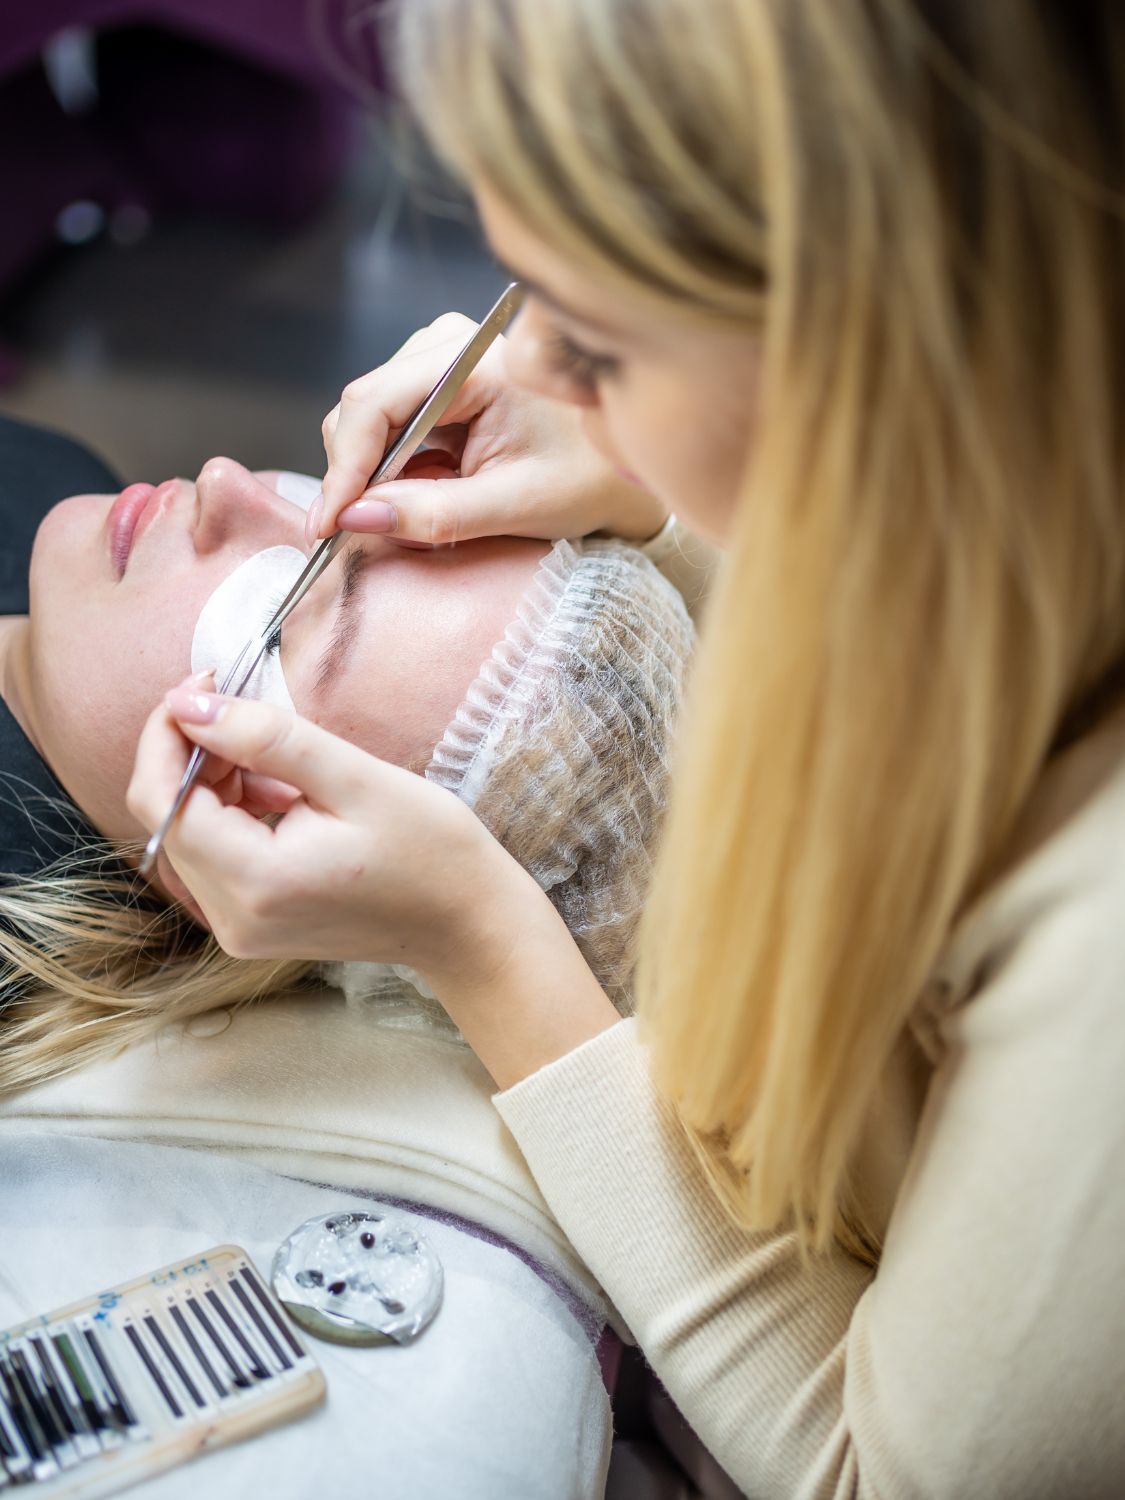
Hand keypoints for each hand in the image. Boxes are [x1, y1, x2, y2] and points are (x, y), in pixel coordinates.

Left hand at [129, 678, 623, 1086]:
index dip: (167, 733)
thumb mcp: (355, 776)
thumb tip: (192, 707)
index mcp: (257, 881)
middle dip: (191, 751)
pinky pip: (214, 857)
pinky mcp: (251, 925)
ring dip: (212, 780)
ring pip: (187, 834)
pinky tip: (279, 791)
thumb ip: (266, 738)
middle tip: (242, 703)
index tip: (205, 684)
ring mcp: (240, 928)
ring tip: (276, 755)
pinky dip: (231, 811)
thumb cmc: (430, 851)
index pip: (162, 800)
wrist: (467, 924)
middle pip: (167, 817)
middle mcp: (234, 917)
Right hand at [314, 312, 665, 546]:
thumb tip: (355, 519)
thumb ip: (433, 515)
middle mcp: (449, 344)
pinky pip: (391, 429)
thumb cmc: (587, 480)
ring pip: (369, 423)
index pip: (373, 405)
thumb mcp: (513, 508)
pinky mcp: (440, 383)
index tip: (327, 525)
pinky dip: (393, 471)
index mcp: (474, 362)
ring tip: (412, 518)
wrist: (622, 469)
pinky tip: (421, 498)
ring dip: (375, 477)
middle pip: (362, 411)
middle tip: (363, 534)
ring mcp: (441, 359)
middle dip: (356, 477)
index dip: (342, 469)